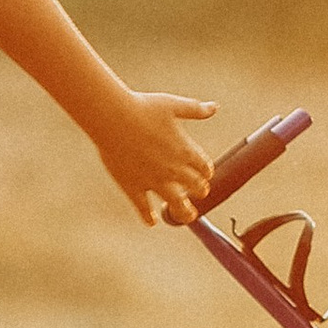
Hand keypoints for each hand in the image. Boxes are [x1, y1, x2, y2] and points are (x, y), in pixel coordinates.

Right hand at [96, 88, 218, 225]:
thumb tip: (215, 107)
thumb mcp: (173, 105)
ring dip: (184, 212)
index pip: (205, 168)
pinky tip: (152, 222)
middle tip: (198, 192)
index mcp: (185, 150)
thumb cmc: (143, 107)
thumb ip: (195, 110)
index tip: (204, 173)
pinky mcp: (133, 187)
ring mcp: (153, 181)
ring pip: (176, 204)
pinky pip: (144, 208)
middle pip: (196, 188)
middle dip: (199, 190)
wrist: (113, 118)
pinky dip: (149, 217)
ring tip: (188, 216)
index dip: (206, 171)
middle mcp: (173, 170)